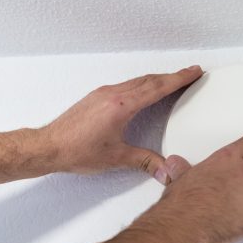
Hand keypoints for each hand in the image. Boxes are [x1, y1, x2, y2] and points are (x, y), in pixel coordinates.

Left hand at [41, 66, 204, 183]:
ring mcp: (102, 94)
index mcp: (122, 106)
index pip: (157, 88)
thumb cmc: (76, 151)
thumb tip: (165, 170)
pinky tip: (142, 92)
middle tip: (189, 74)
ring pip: (136, 81)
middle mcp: (112, 94)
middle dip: (171, 76)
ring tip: (170, 81)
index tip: (194, 72)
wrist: (48, 147)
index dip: (179, 79)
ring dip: (156, 80)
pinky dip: (140, 85)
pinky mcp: (95, 98)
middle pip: (149, 80)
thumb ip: (144, 161)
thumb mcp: (116, 157)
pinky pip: (124, 85)